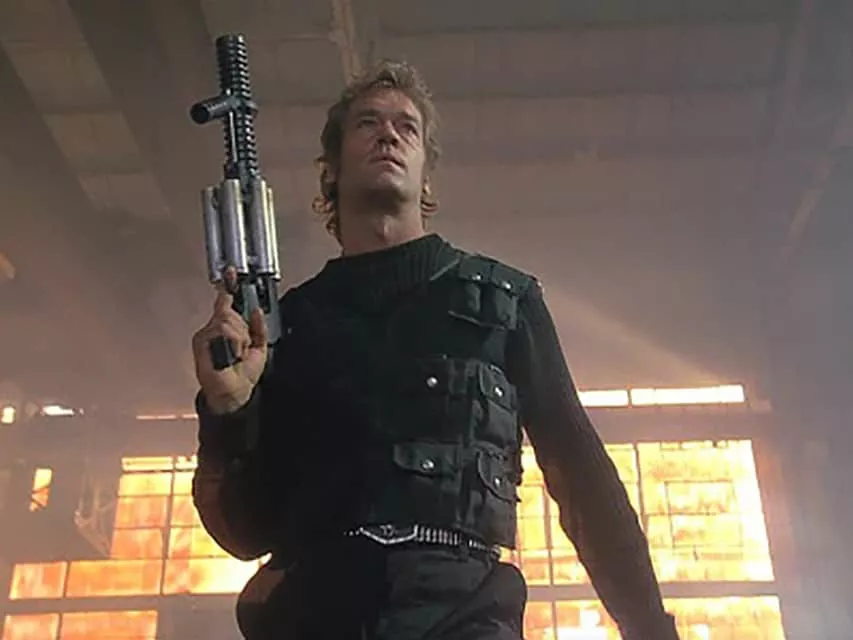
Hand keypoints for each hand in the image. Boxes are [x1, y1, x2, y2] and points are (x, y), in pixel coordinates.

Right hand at [192, 269, 267, 414]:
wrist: (234, 394)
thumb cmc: (242, 376)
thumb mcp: (259, 348)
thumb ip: (258, 327)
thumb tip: (256, 310)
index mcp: (226, 329)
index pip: (226, 302)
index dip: (229, 286)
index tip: (231, 272)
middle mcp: (213, 329)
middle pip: (229, 310)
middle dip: (243, 330)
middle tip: (243, 349)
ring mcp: (206, 335)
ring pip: (228, 320)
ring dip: (240, 339)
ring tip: (236, 354)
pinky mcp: (201, 341)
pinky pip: (223, 331)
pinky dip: (233, 344)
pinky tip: (230, 356)